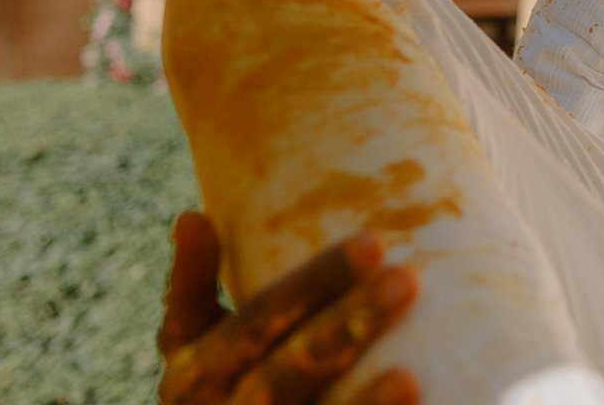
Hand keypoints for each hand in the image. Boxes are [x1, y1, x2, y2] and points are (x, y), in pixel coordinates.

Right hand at [158, 210, 420, 404]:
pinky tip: (414, 404)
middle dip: (345, 327)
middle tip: (407, 279)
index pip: (258, 321)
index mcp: (194, 374)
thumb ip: (191, 290)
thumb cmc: (214, 389)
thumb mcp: (189, 348)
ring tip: (409, 376)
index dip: (313, 284)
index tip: (374, 242)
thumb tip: (191, 217)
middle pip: (286, 372)